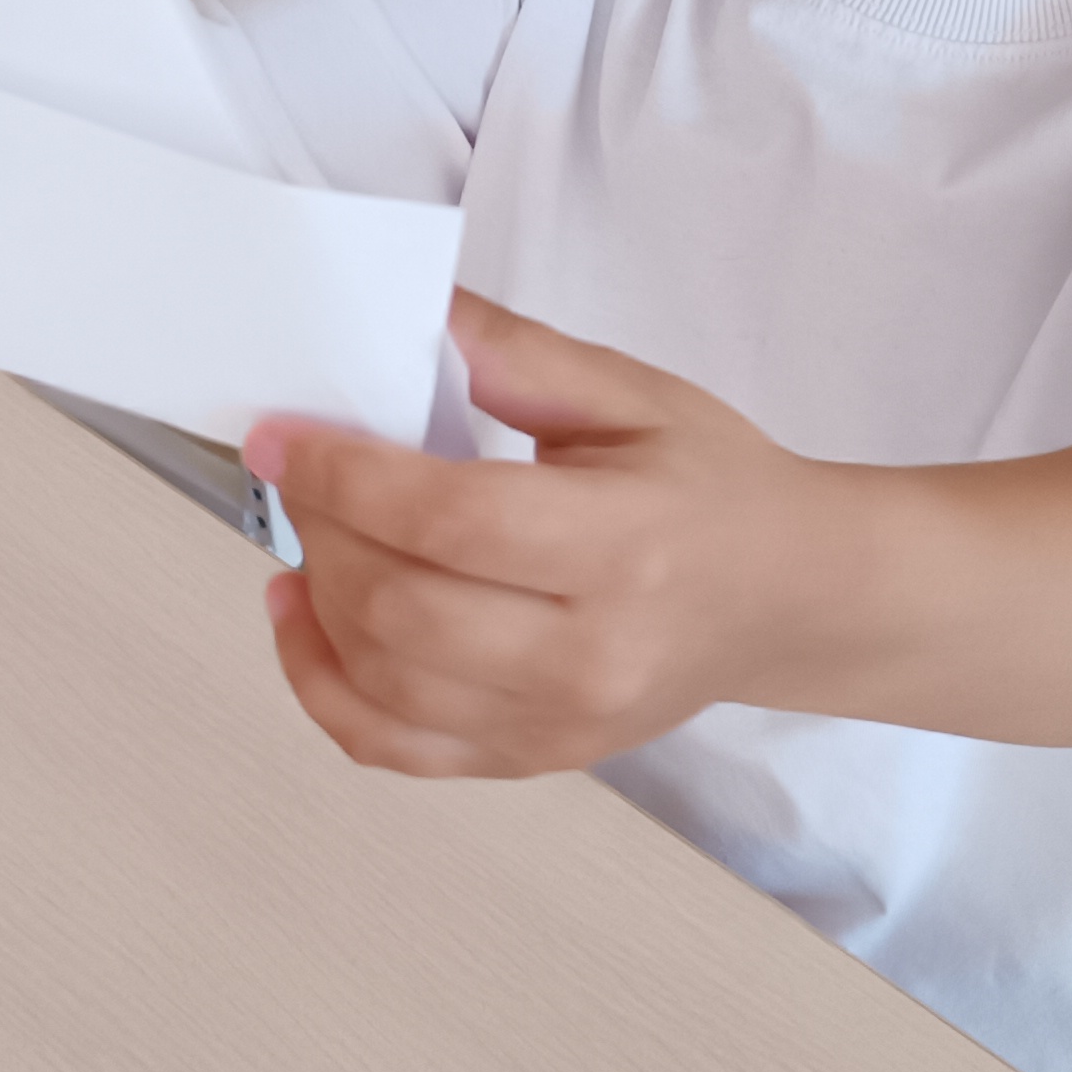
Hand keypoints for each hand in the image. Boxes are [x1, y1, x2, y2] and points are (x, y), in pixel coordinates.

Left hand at [247, 291, 845, 778]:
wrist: (787, 598)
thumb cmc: (716, 491)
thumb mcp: (633, 395)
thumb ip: (515, 355)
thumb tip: (409, 314)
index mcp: (625, 545)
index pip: (451, 521)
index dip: (345, 479)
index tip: (283, 438)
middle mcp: (591, 654)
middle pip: (402, 611)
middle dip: (323, 534)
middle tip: (302, 479)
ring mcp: (560, 722)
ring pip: (384, 686)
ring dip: (315, 606)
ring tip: (307, 539)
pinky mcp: (533, 757)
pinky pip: (394, 747)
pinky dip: (324, 690)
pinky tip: (306, 621)